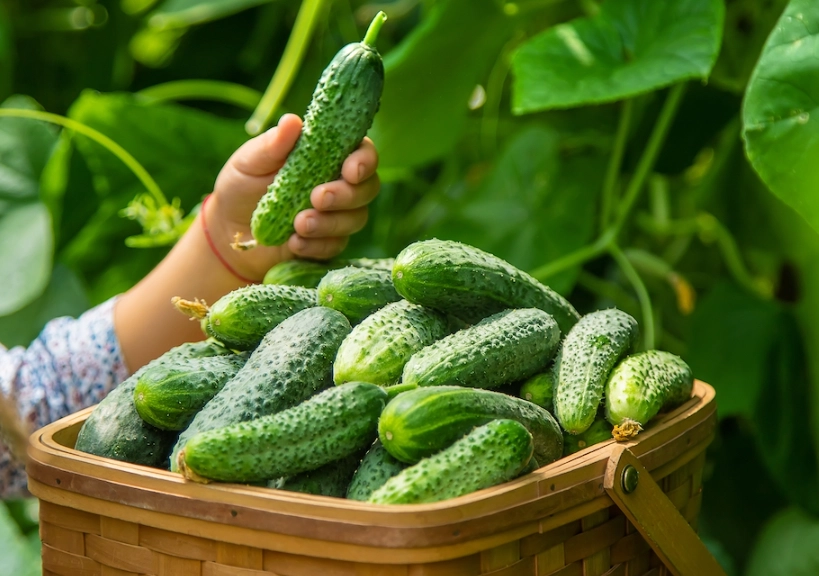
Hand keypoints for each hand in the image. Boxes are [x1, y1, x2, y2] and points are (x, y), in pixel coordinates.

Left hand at [205, 113, 379, 281]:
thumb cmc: (242, 186)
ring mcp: (337, 215)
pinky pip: (336, 246)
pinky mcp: (328, 242)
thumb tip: (292, 121)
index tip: (350, 171)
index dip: (365, 160)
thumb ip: (271, 145)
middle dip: (347, 195)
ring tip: (298, 225)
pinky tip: (294, 243)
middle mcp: (340, 183)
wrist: (228, 230)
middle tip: (316, 198)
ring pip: (356, 219)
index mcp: (327, 155)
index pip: (363, 152)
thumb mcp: (249, 162)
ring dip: (330, 223)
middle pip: (368, 188)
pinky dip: (317, 246)